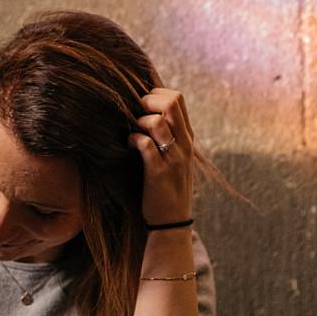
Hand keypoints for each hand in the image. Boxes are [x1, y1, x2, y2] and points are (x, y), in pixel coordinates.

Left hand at [128, 88, 196, 224]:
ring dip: (138, 120)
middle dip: (147, 100)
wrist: (173, 221)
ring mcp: (173, 158)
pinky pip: (145, 144)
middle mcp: (184, 144)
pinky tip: (129, 145)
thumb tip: (146, 113)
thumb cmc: (168, 186)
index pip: (178, 98)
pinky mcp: (158, 172)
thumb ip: (168, 135)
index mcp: (188, 137)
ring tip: (133, 131)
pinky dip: (133, 139)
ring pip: (157, 121)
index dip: (156, 94)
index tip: (142, 106)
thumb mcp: (176, 157)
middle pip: (170, 102)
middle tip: (135, 114)